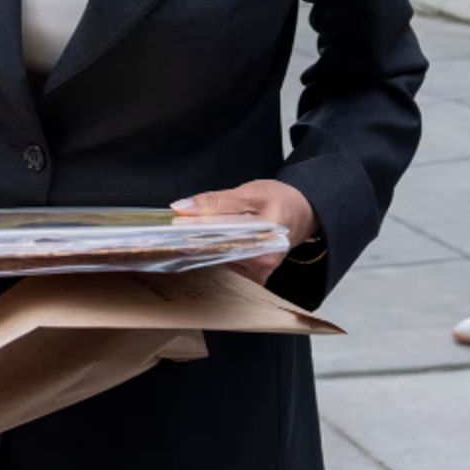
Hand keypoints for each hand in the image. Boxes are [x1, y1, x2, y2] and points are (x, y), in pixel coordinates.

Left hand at [171, 179, 316, 283]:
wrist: (302, 213)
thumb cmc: (280, 201)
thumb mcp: (249, 193)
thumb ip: (215, 202)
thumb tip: (183, 209)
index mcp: (266, 240)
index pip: (221, 238)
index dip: (195, 232)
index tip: (173, 226)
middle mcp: (262, 262)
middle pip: (217, 253)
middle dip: (192, 242)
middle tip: (168, 233)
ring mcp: (257, 273)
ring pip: (217, 261)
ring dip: (198, 249)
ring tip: (180, 237)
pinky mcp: (251, 276)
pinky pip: (223, 266)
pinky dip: (209, 255)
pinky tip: (197, 246)